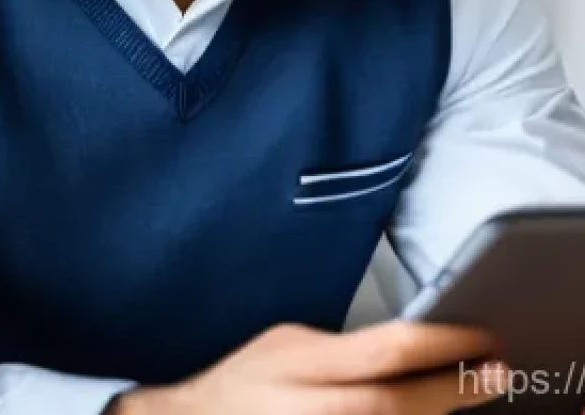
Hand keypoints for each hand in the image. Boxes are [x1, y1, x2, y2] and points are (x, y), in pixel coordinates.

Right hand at [108, 320, 507, 414]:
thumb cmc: (244, 383)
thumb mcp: (286, 345)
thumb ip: (341, 352)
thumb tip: (406, 352)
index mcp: (298, 362)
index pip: (382, 351)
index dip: (439, 344)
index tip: (479, 335)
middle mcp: (308, 408)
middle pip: (396, 403)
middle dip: (454, 389)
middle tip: (498, 374)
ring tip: (474, 400)